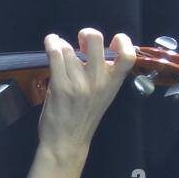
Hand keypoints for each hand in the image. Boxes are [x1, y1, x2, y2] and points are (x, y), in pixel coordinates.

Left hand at [37, 28, 136, 162]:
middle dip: (86, 34)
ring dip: (61, 45)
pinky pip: (55, 55)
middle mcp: (98, 81)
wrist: (66, 143)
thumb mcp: (103, 96)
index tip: (112, 42)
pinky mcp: (60, 86)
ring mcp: (79, 83)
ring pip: (68, 48)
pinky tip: (50, 44)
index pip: (128, 56)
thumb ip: (103, 75)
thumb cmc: (83, 119)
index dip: (123, 41)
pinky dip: (51, 44)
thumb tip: (93, 49)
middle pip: (95, 39)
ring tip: (58, 50)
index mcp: (113, 84)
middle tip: (80, 42)